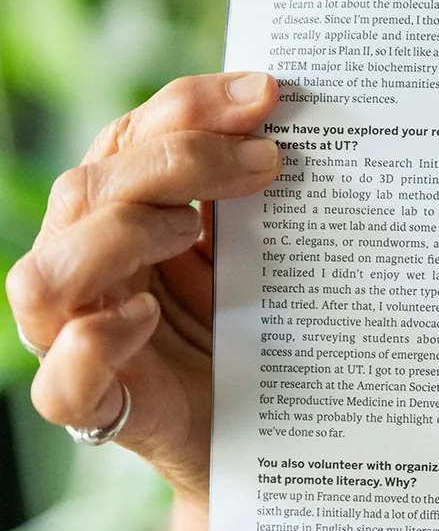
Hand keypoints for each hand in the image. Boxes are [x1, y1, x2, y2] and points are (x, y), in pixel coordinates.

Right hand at [6, 73, 280, 507]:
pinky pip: (61, 381)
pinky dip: (94, 343)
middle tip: (267, 162)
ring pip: (46, 274)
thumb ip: (256, 196)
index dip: (187, 105)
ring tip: (190, 230)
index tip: (265, 92)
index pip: (127, 139)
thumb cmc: (253, 332)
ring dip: (119, 236)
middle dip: (175, 158)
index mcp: (121, 217)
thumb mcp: (258, 252)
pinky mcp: (96, 409)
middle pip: (88, 191)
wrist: (265, 439)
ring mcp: (77, 340)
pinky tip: (141, 318)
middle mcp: (87, 270)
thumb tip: (299, 122)